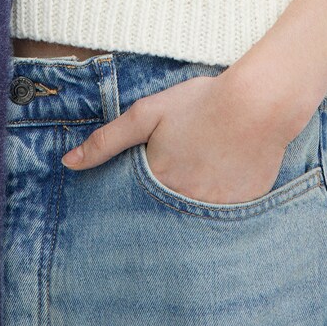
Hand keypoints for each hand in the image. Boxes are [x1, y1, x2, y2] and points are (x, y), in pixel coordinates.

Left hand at [61, 68, 296, 204]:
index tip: (138, 197)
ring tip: (197, 188)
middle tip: (169, 196)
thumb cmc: (201, 103)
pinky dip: (220, 210)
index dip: (134, 203)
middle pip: (164, 218)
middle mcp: (184, 205)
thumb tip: (68, 163)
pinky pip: (225, 221)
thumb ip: (106, 140)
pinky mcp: (244, 212)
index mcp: (158, 183)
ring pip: (194, 222)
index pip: (134, 208)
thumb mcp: (147, 113)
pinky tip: (223, 186)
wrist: (259, 103)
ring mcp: (215, 213)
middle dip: (161, 212)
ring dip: (190, 213)